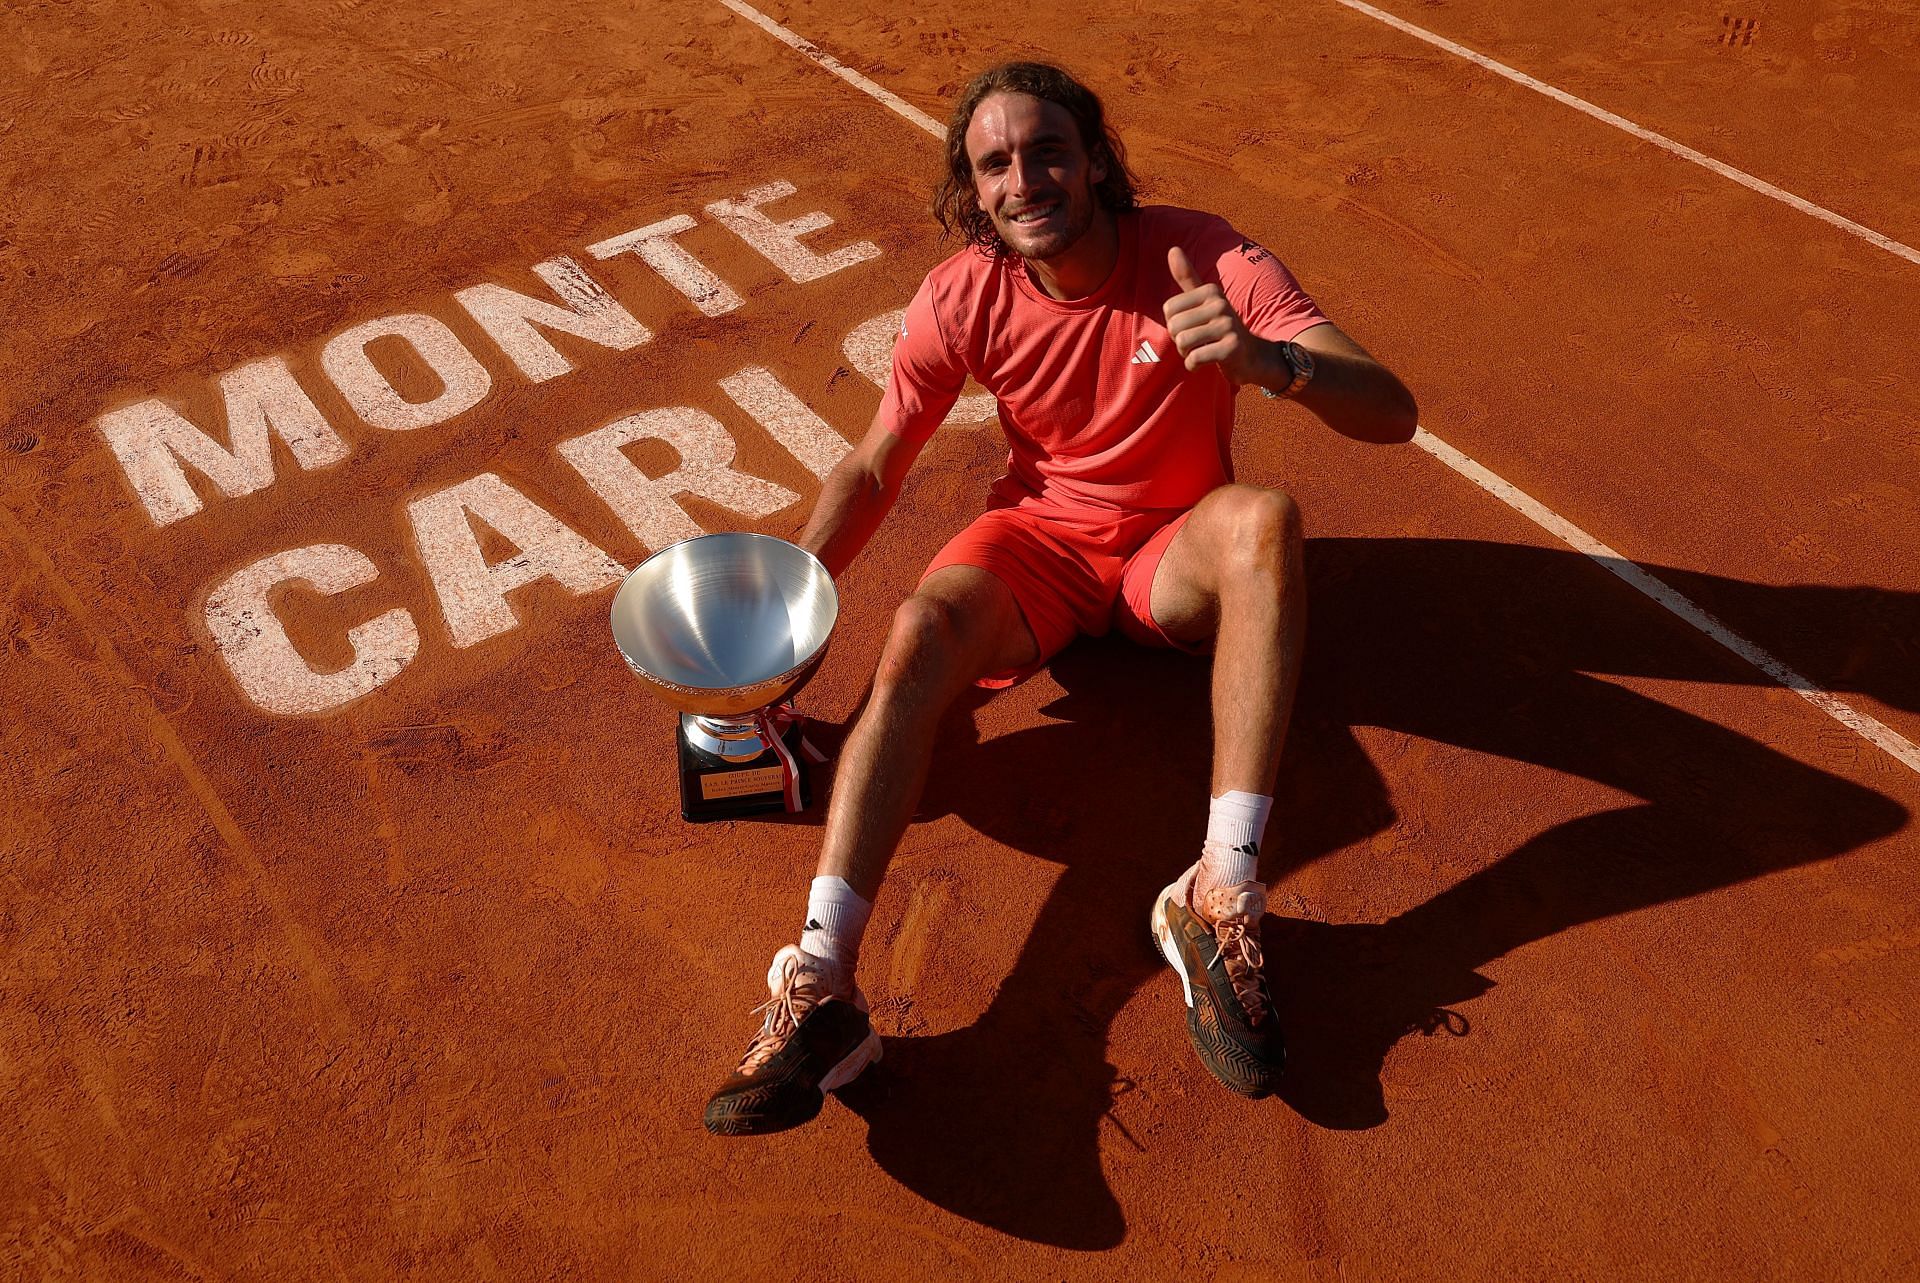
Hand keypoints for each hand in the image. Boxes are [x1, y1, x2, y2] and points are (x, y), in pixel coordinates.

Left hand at [1163, 245, 1263, 383]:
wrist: (1253, 356)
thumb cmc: (1221, 328)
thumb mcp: (1206, 300)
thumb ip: (1188, 277)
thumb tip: (1172, 248)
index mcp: (1210, 291)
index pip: (1169, 309)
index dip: (1174, 324)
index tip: (1193, 327)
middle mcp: (1220, 304)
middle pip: (1174, 326)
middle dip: (1179, 341)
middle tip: (1197, 343)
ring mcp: (1227, 325)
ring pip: (1183, 342)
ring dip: (1186, 354)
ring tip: (1201, 351)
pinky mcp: (1231, 348)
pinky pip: (1194, 358)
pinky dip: (1193, 366)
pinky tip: (1204, 363)